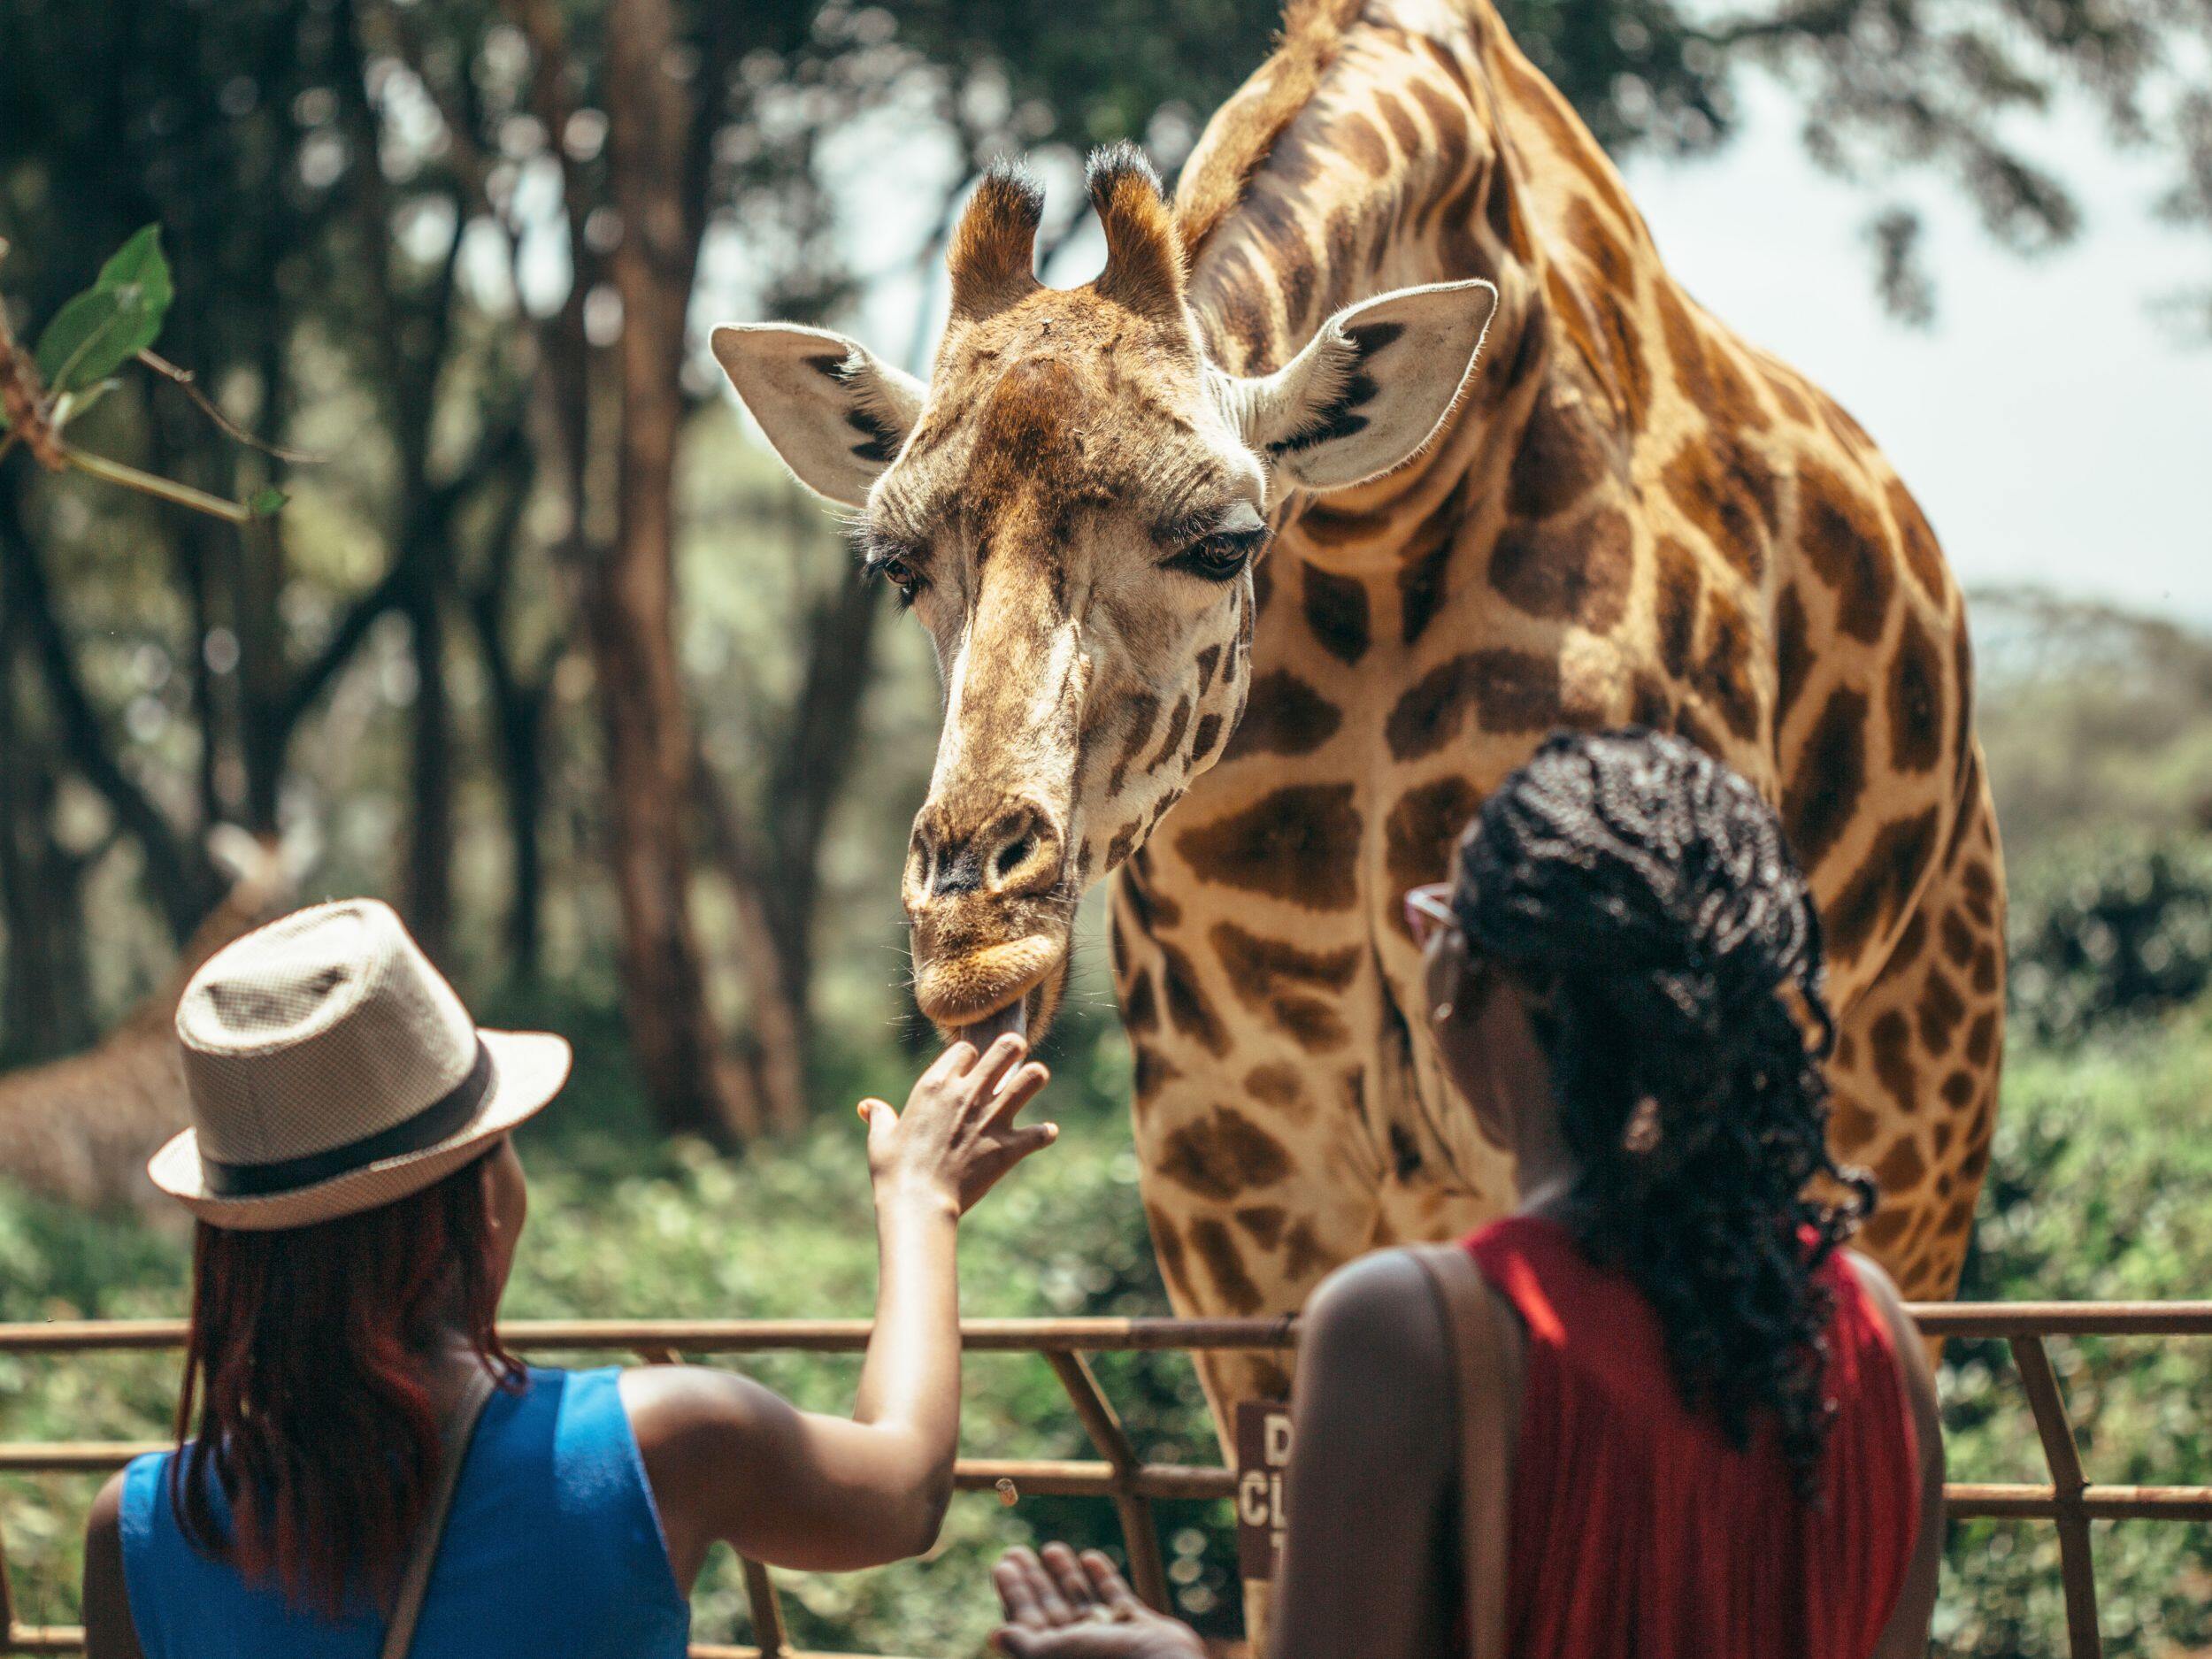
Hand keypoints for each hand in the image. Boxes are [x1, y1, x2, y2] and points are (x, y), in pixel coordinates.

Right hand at [862, 1036, 1054, 1215]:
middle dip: (1013, 1047)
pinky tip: (1044, 1134)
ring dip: (1034, 1078)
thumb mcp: (880, 1140)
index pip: (965, 1050)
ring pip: (1031, 1079)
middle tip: (1015, 1053)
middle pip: (1006, 1048)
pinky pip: (1040, 1133)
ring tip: (1034, 1080)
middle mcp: (967, 1094)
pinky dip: (1044, 1134)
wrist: (918, 1204)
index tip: (971, 1069)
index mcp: (935, 1085)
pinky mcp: (1008, 1146)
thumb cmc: (894, 1172)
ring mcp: (991, 1118)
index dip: (970, 1057)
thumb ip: (880, 1117)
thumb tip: (868, 1107)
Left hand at [991, 1544, 1207, 1658]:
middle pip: (1050, 1607)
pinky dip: (1103, 1577)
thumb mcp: (1051, 1654)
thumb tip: (996, 1635)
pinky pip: (1116, 1597)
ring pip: (1081, 1599)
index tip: (1001, 1564)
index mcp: (1056, 1655)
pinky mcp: (1138, 1627)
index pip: (1027, 1621)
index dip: (1013, 1593)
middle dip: (1034, 1579)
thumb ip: (1025, 1644)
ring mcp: (1110, 1637)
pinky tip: (1091, 1557)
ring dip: (1065, 1574)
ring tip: (1051, 1548)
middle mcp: (1081, 1647)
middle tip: (1016, 1550)